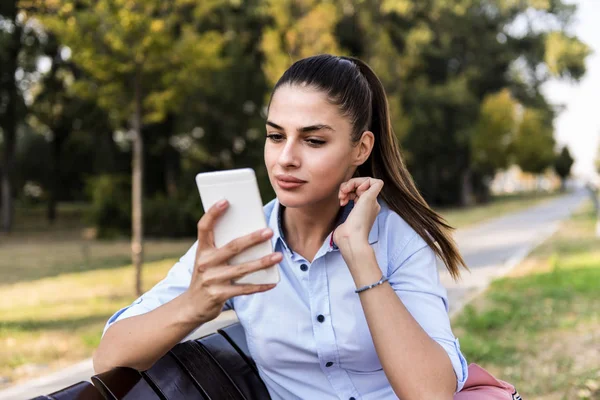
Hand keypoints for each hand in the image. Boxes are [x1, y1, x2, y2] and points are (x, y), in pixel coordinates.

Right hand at [183, 200, 281, 324]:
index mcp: (202, 250)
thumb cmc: (206, 276)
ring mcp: (212, 280)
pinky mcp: (219, 295)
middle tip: (269, 231)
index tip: (226, 201)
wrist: (191, 306)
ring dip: (262, 262)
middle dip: (253, 239)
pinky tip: (272, 282)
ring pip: (242, 269)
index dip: (213, 213)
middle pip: (232, 247)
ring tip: (278, 256)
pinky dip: (260, 286)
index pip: (204, 227)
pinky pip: (244, 289)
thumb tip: (250, 233)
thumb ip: (221, 248)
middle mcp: (205, 263)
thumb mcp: (207, 260)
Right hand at [334, 177, 383, 250]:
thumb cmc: (359, 221)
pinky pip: (347, 199)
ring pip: (352, 192)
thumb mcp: (369, 199)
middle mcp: (367, 204)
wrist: (350, 238)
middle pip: (359, 186)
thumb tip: (370, 181)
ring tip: (341, 197)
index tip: (356, 189)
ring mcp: (358, 209)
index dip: (360, 182)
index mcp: (373, 201)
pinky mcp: (349, 213)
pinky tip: (341, 202)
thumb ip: (374, 186)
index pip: (369, 182)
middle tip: (343, 191)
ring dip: (345, 191)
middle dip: (350, 186)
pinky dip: (343, 197)